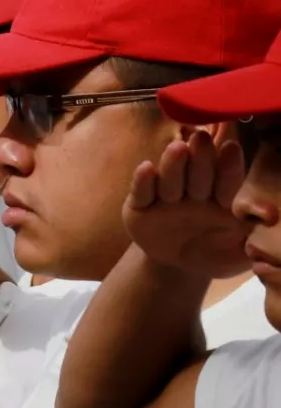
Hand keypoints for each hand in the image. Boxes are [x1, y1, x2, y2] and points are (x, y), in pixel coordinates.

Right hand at [123, 130, 251, 278]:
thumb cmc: (215, 256)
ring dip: (173, 163)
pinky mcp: (140, 206)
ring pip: (170, 178)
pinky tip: (146, 168)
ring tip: (177, 148)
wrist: (178, 268)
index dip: (229, 166)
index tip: (232, 148)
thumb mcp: (237, 255)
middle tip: (202, 139)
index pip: (227, 180)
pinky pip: (141, 193)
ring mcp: (166, 197)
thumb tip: (272, 218)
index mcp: (223, 198)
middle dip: (201, 156)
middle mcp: (195, 191)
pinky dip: (142, 181)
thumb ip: (254, 239)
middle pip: (198, 172)